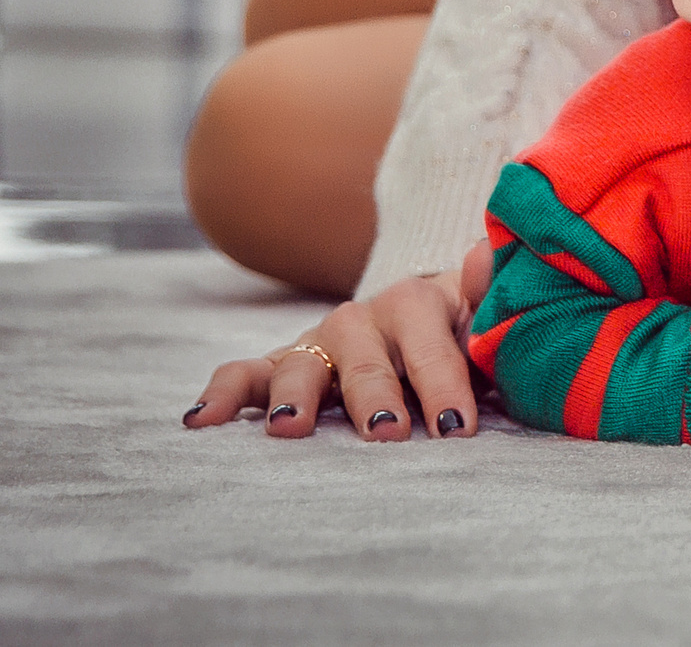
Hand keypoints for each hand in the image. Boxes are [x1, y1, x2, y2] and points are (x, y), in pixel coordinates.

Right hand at [182, 243, 489, 440]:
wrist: (436, 318)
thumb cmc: (470, 334)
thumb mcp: (491, 314)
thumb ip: (492, 292)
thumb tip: (487, 257)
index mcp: (421, 303)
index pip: (432, 346)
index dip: (444, 385)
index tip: (456, 430)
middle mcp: (365, 319)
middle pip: (367, 361)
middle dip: (376, 398)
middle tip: (388, 434)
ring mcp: (321, 341)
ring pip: (303, 365)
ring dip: (298, 396)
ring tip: (290, 429)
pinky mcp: (287, 363)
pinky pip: (246, 373)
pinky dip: (222, 392)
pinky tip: (198, 421)